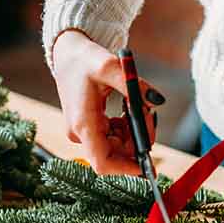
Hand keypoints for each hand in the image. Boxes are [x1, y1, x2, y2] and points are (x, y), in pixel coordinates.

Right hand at [52, 30, 163, 174]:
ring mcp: (82, 132)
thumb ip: (135, 86)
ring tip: (137, 105)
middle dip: (137, 140)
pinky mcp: (86, 128)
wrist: (66, 54)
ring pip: (116, 146)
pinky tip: (126, 108)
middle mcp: (80, 133)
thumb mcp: (110, 67)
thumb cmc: (84, 59)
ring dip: (133, 131)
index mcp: (83, 123)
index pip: (103, 163)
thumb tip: (156, 102)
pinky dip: (125, 128)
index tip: (148, 164)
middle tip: (149, 115)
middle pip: (115, 154)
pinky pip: (111, 138)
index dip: (126, 169)